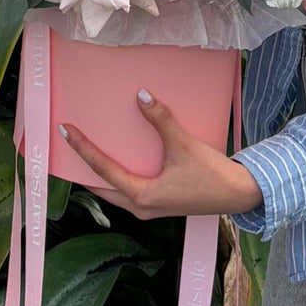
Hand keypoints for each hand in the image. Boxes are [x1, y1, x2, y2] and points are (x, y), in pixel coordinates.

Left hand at [59, 88, 263, 219]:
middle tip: (70, 147)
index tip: (66, 131)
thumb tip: (141, 96)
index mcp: (142, 196)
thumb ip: (161, 120)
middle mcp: (141, 207)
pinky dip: (118, 178)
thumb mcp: (183, 144)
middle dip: (83, 169)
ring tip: (89, 154)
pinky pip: (129, 192)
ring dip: (101, 175)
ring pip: (115, 193)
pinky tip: (121, 163)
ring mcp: (150, 209)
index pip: (103, 170)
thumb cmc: (211, 174)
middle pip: (102, 187)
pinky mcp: (161, 206)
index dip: (83, 149)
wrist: (239, 195)